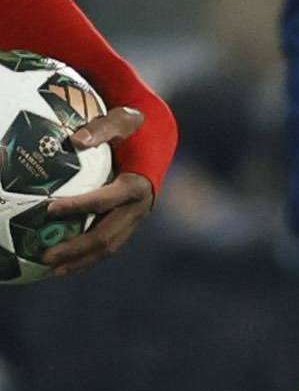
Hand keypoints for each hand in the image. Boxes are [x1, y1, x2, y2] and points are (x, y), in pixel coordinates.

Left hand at [39, 109, 155, 275]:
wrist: (159, 140)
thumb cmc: (137, 129)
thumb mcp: (125, 119)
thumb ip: (102, 128)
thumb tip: (74, 141)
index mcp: (138, 185)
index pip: (105, 200)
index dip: (79, 206)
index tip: (49, 209)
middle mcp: (140, 208)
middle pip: (107, 236)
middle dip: (76, 249)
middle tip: (46, 256)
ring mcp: (136, 219)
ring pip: (109, 247)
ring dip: (81, 261)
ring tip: (52, 271)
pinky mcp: (130, 224)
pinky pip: (109, 244)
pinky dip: (87, 256)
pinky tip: (66, 263)